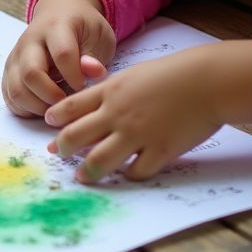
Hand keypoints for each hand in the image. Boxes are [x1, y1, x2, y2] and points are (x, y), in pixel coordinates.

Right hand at [1, 0, 113, 117]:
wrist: (59, 13)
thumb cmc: (82, 27)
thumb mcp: (98, 34)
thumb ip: (95, 55)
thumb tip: (93, 72)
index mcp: (55, 28)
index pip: (62, 54)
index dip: (75, 76)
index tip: (85, 87)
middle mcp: (29, 41)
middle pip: (31, 73)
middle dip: (52, 96)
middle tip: (68, 102)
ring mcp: (16, 57)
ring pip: (16, 89)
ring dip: (37, 106)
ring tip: (57, 107)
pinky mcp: (9, 70)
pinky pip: (9, 95)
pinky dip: (25, 108)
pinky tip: (43, 106)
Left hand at [45, 45, 228, 182]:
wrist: (203, 81)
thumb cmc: (168, 75)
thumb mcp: (130, 76)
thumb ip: (109, 92)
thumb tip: (91, 109)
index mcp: (109, 92)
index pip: (71, 107)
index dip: (56, 118)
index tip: (48, 126)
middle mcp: (117, 113)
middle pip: (77, 135)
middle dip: (63, 147)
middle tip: (56, 154)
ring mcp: (137, 133)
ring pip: (100, 159)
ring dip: (87, 171)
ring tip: (81, 176)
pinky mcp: (160, 150)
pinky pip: (137, 171)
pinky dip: (128, 176)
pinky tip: (125, 176)